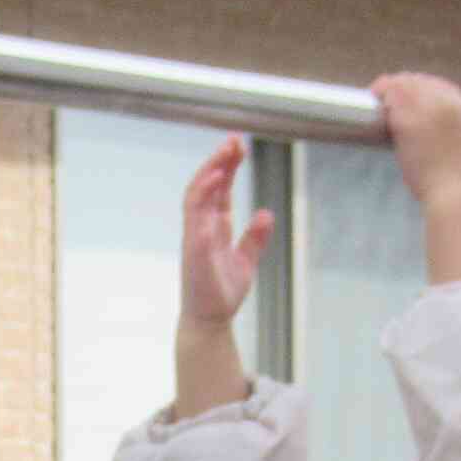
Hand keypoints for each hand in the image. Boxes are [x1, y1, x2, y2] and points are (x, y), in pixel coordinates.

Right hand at [170, 138, 267, 416]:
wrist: (210, 320)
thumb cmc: (223, 291)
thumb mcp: (247, 260)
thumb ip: (256, 237)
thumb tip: (265, 213)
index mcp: (213, 227)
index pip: (218, 189)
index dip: (226, 165)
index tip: (237, 145)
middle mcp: (200, 228)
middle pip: (205, 186)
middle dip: (218, 162)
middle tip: (233, 141)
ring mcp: (195, 241)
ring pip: (196, 201)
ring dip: (208, 179)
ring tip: (223, 160)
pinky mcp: (195, 256)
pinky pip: (196, 229)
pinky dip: (203, 207)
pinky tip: (214, 190)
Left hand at [358, 71, 460, 206]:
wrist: (455, 194)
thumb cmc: (460, 181)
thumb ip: (457, 129)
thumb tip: (442, 129)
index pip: (440, 85)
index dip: (421, 85)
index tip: (407, 90)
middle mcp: (447, 104)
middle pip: (420, 82)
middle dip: (401, 84)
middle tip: (384, 90)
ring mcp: (428, 111)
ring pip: (403, 86)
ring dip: (388, 86)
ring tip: (376, 91)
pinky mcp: (408, 122)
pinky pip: (391, 100)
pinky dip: (381, 94)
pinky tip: (374, 97)